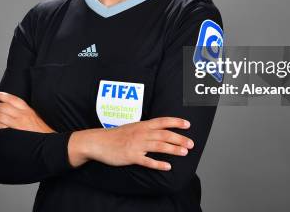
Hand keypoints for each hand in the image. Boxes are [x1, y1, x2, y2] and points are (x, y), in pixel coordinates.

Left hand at [0, 91, 54, 132]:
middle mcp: (22, 114)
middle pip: (4, 107)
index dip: (2, 95)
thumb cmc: (41, 131)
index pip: (12, 99)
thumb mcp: (34, 117)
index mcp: (27, 109)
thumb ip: (24, 112)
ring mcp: (18, 123)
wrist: (48, 142)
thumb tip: (11, 110)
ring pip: (1, 115)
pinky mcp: (15, 132)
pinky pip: (1, 126)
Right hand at [68, 117, 193, 170]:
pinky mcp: (131, 156)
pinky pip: (147, 161)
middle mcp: (141, 133)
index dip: (176, 122)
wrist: (98, 142)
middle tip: (191, 143)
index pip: (162, 121)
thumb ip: (145, 129)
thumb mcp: (132, 127)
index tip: (188, 124)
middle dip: (179, 138)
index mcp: (142, 125)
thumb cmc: (115, 135)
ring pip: (158, 146)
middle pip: (164, 134)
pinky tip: (167, 167)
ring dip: (173, 149)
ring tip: (184, 152)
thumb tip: (159, 131)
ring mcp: (136, 145)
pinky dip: (158, 164)